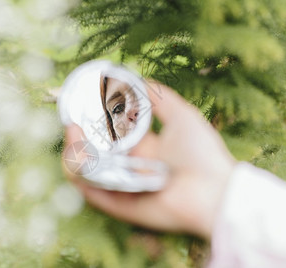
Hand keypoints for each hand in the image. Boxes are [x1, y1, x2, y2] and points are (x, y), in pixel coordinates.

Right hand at [63, 81, 235, 238]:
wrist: (215, 190)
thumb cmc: (202, 153)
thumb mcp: (182, 116)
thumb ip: (161, 98)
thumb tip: (140, 79)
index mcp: (142, 148)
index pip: (108, 137)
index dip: (91, 124)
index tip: (80, 108)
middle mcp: (129, 168)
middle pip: (92, 154)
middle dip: (76, 138)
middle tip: (71, 122)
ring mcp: (123, 187)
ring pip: (87, 172)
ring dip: (74, 153)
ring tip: (73, 133)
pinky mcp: (121, 206)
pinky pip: (92, 193)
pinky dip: (79, 176)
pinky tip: (75, 155)